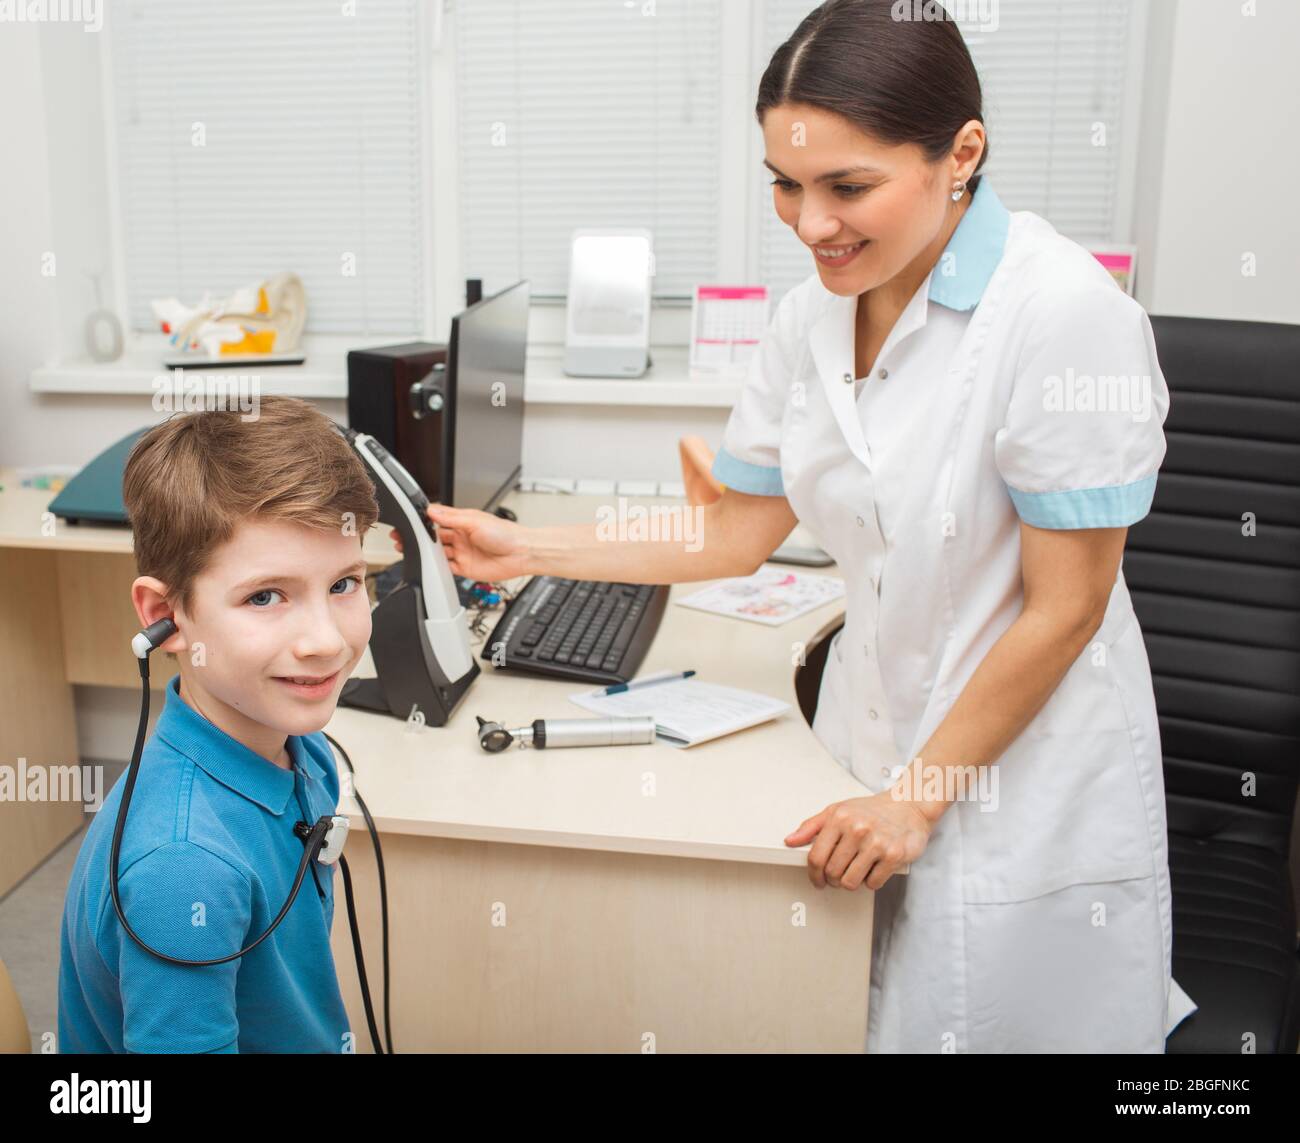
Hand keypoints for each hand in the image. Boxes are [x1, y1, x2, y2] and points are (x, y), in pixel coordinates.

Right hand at [389, 503, 529, 581]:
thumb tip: (432, 511)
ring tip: (409, 550)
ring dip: (425, 553)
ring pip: (437, 553)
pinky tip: (428, 565)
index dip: (422, 521)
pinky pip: (446, 568)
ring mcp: (462, 553)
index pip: (437, 520)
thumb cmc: (505, 534)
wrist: (521, 553)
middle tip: (402, 537)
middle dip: (418, 538)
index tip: (408, 522)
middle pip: (434, 538)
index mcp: (462, 522)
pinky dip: (436, 568)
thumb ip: (451, 518)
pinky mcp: (465, 568)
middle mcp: (461, 537)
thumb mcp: (474, 521)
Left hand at [784, 793, 932, 890]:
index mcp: (839, 818)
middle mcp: (857, 829)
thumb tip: (790, 840)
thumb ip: (812, 826)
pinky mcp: (894, 855)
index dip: (813, 874)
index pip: (816, 857)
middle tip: (839, 875)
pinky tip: (873, 869)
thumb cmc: (872, 810)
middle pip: (832, 872)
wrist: (909, 805)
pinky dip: (871, 881)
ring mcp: (876, 843)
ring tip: (855, 872)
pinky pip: (873, 883)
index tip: (817, 880)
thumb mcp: (838, 810)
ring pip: (850, 882)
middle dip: (833, 879)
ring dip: (851, 882)